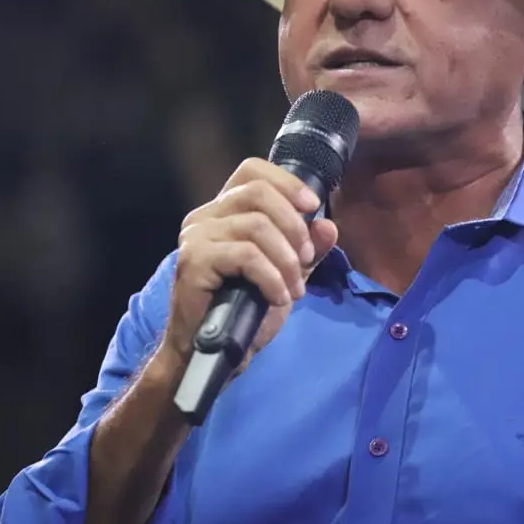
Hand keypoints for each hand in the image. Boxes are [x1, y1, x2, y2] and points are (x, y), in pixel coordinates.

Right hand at [160, 158, 338, 372]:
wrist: (216, 354)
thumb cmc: (245, 312)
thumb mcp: (286, 275)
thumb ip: (307, 250)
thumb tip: (328, 226)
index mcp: (225, 211)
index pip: (252, 170)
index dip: (286, 182)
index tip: (313, 206)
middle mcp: (205, 216)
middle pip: (258, 192)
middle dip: (293, 226)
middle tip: (304, 259)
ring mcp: (196, 236)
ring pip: (255, 225)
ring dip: (285, 259)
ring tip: (292, 288)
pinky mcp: (194, 261)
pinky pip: (246, 255)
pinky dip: (271, 276)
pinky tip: (278, 296)